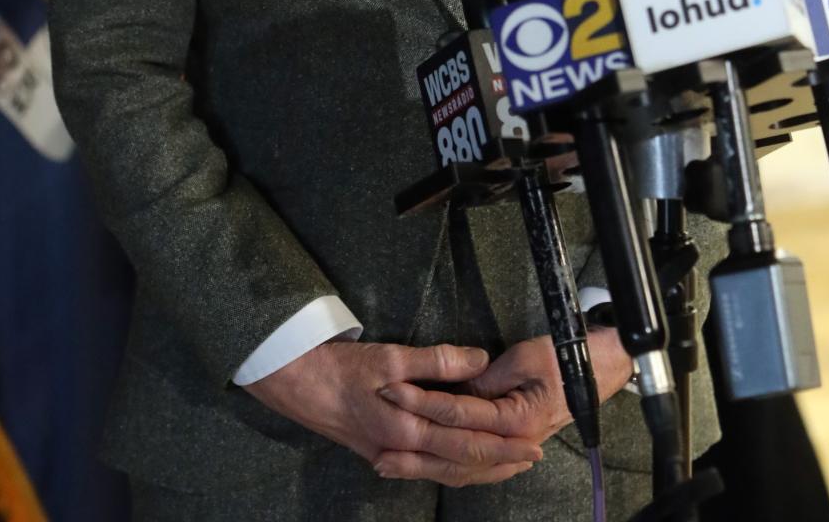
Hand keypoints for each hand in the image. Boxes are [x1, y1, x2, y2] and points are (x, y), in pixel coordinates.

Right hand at [243, 340, 542, 486]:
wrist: (294, 385)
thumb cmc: (340, 368)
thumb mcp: (389, 357)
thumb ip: (436, 361)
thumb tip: (480, 360)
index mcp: (409, 429)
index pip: (468, 442)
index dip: (503, 444)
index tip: (533, 440)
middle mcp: (404, 450)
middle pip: (462, 464)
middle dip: (501, 461)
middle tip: (533, 456)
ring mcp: (391, 455)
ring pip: (445, 470)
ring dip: (480, 469)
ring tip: (509, 463)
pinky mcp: (381, 451)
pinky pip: (428, 467)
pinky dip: (453, 467)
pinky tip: (462, 464)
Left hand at [378, 328, 632, 450]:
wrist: (599, 367)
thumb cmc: (565, 357)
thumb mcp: (525, 357)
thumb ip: (488, 375)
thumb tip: (456, 386)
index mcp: (517, 419)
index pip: (460, 414)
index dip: (424, 403)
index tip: (391, 392)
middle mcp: (514, 442)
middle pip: (454, 452)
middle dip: (415, 453)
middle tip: (378, 453)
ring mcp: (514, 449)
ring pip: (463, 468)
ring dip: (425, 469)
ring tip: (389, 467)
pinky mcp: (511, 447)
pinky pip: (476, 468)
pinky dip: (448, 470)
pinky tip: (425, 469)